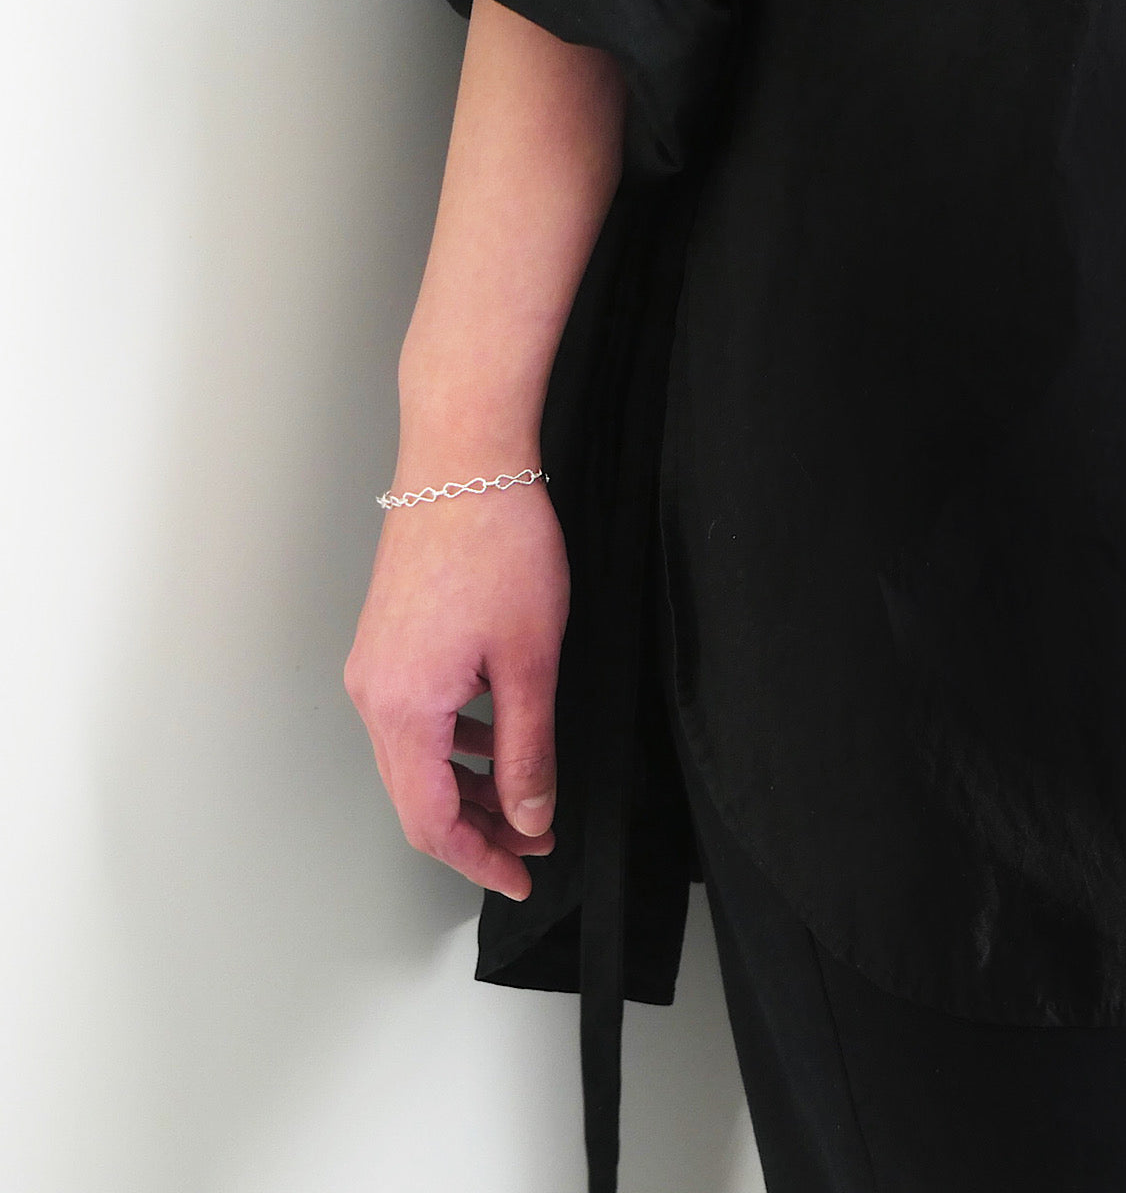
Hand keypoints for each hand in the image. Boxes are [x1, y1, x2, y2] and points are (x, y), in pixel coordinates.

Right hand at [344, 471, 568, 901]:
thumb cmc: (498, 547)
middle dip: (478, 830)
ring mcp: (376, 667)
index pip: (431, 821)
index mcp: (402, 708)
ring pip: (418, 759)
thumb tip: (528, 816)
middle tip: (535, 840)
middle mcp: (374, 694)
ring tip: (526, 796)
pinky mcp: (389, 643)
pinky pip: (417, 719)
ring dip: (470, 787)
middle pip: (418, 796)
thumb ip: (527, 752)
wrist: (464, 463)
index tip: (520, 878)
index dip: (478, 861)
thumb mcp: (529, 664)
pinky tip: (498, 736)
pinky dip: (457, 745)